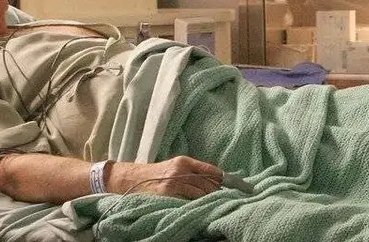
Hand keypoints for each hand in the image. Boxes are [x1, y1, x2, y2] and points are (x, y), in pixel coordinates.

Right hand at [107, 156, 223, 198]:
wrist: (132, 178)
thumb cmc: (156, 174)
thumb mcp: (175, 167)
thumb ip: (193, 171)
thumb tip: (216, 180)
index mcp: (184, 161)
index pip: (210, 170)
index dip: (224, 179)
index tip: (235, 185)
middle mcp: (181, 170)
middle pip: (208, 182)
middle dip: (218, 191)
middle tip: (227, 198)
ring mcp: (174, 182)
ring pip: (200, 192)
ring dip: (209, 198)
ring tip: (216, 203)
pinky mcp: (168, 193)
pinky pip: (188, 200)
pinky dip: (196, 204)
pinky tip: (201, 207)